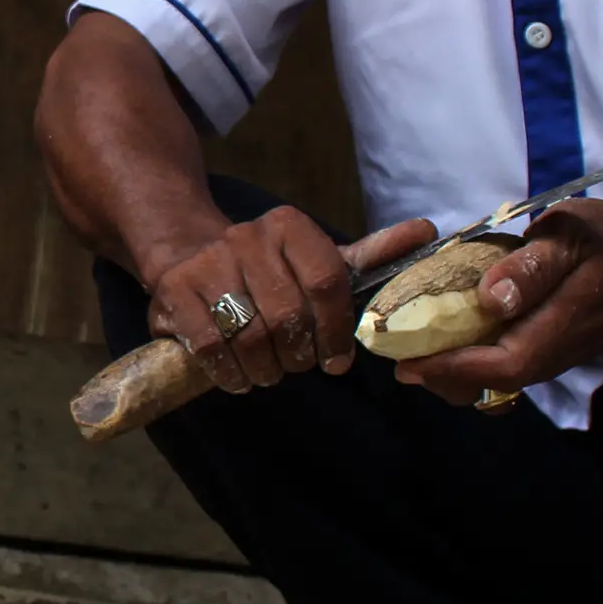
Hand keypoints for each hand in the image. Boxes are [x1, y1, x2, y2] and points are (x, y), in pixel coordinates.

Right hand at [144, 210, 439, 392]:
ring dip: (265, 368)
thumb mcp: (318, 258)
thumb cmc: (267, 268)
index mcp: (289, 226)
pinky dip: (229, 372)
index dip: (336, 330)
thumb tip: (428, 231)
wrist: (187, 252)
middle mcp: (247, 236)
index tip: (337, 360)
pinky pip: (209, 344)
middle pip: (288, 315)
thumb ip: (371, 254)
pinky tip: (238, 377)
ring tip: (268, 374)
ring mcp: (208, 262)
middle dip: (298, 355)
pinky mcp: (175, 290)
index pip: (327, 281)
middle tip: (297, 366)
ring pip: (250, 333)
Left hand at [393, 198, 602, 404]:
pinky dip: (466, 359)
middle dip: (437, 373)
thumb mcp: (575, 236)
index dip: (451, 367)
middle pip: (486, 385)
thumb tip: (490, 298)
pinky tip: (440, 336)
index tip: (404, 358)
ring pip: (490, 380)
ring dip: (447, 369)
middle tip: (391, 350)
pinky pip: (499, 366)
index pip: (499, 367)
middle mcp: (549, 355)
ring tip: (405, 345)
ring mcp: (547, 357)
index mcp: (556, 330)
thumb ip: (533, 265)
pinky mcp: (544, 350)